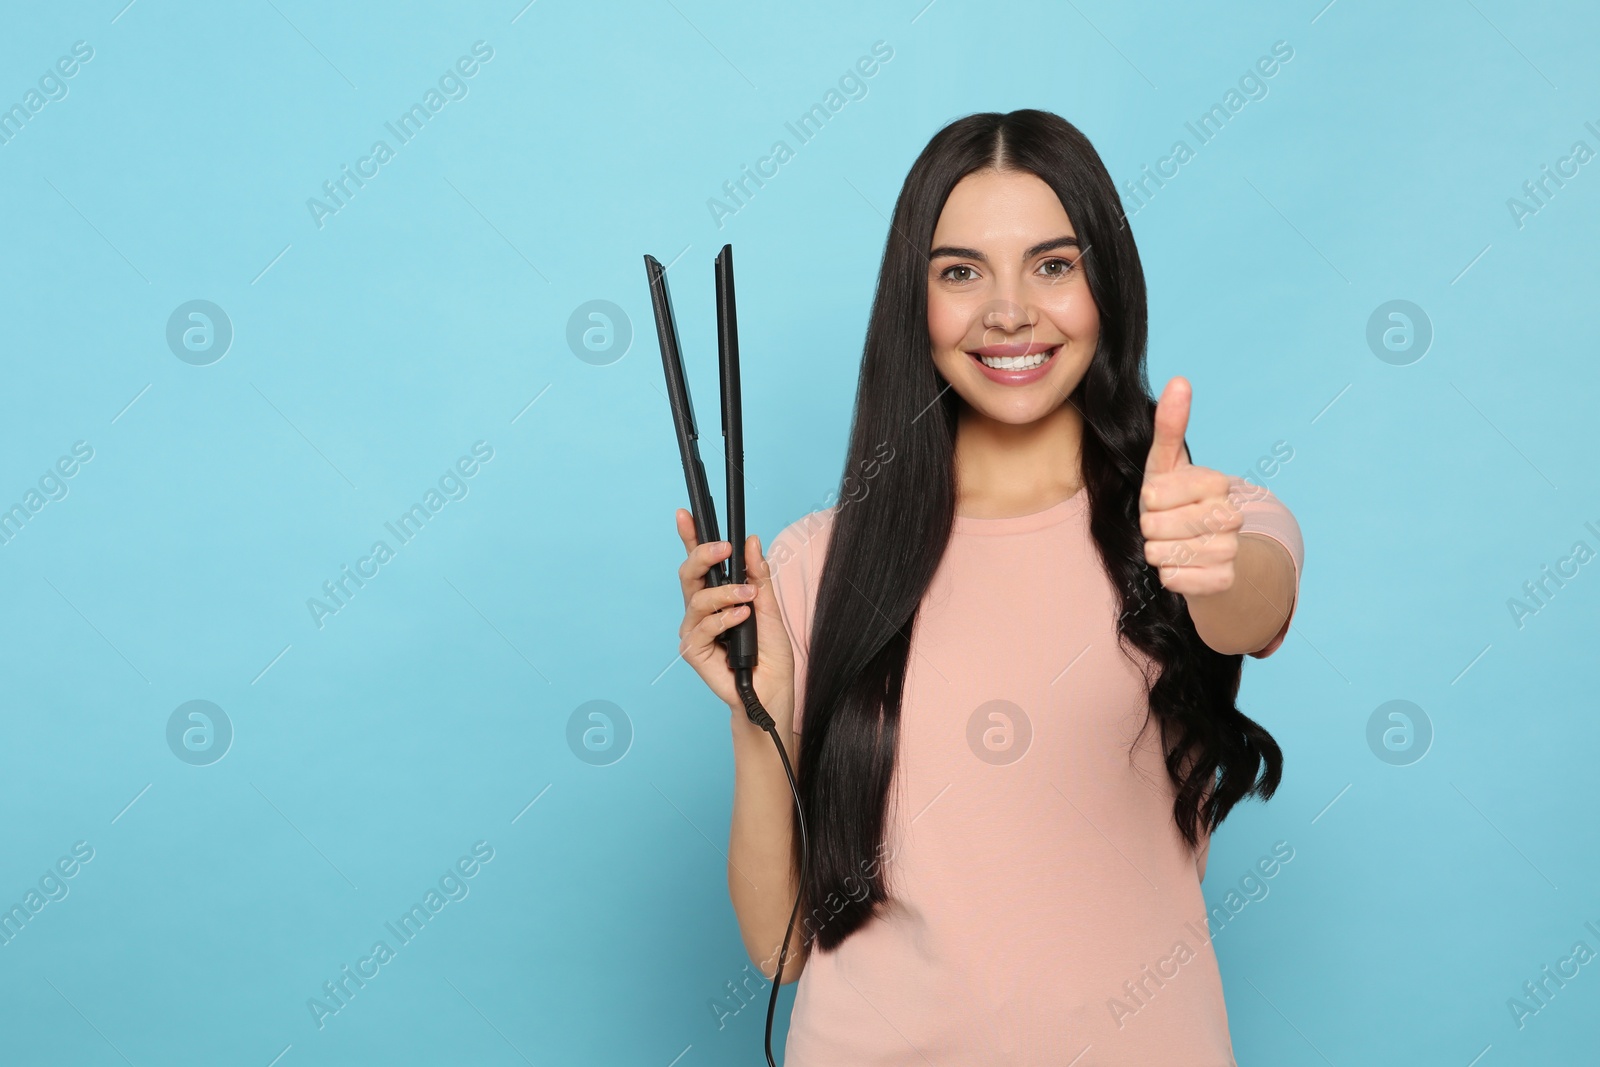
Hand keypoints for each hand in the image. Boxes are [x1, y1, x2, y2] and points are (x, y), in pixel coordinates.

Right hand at [674, 509, 796, 728]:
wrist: (773, 688)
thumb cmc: (770, 652)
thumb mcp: (769, 607)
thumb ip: (758, 576)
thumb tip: (751, 542)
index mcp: (716, 596)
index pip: (700, 562)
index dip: (690, 536)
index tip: (685, 514)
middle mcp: (700, 610)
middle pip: (688, 573)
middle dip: (703, 554)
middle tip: (725, 548)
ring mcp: (695, 630)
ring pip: (697, 599)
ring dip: (725, 594)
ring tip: (748, 598)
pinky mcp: (693, 651)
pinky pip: (702, 626)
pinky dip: (723, 619)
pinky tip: (741, 618)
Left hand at [1138, 377, 1242, 597]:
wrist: (1194, 551)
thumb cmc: (1172, 503)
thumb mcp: (1164, 464)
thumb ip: (1170, 426)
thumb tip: (1179, 381)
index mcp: (1216, 482)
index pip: (1156, 494)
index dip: (1148, 500)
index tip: (1157, 500)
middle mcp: (1232, 514)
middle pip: (1161, 526)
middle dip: (1150, 528)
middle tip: (1160, 525)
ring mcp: (1232, 549)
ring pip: (1167, 554)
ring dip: (1157, 552)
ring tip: (1169, 544)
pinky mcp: (1224, 580)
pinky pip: (1177, 579)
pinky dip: (1169, 575)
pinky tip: (1179, 565)